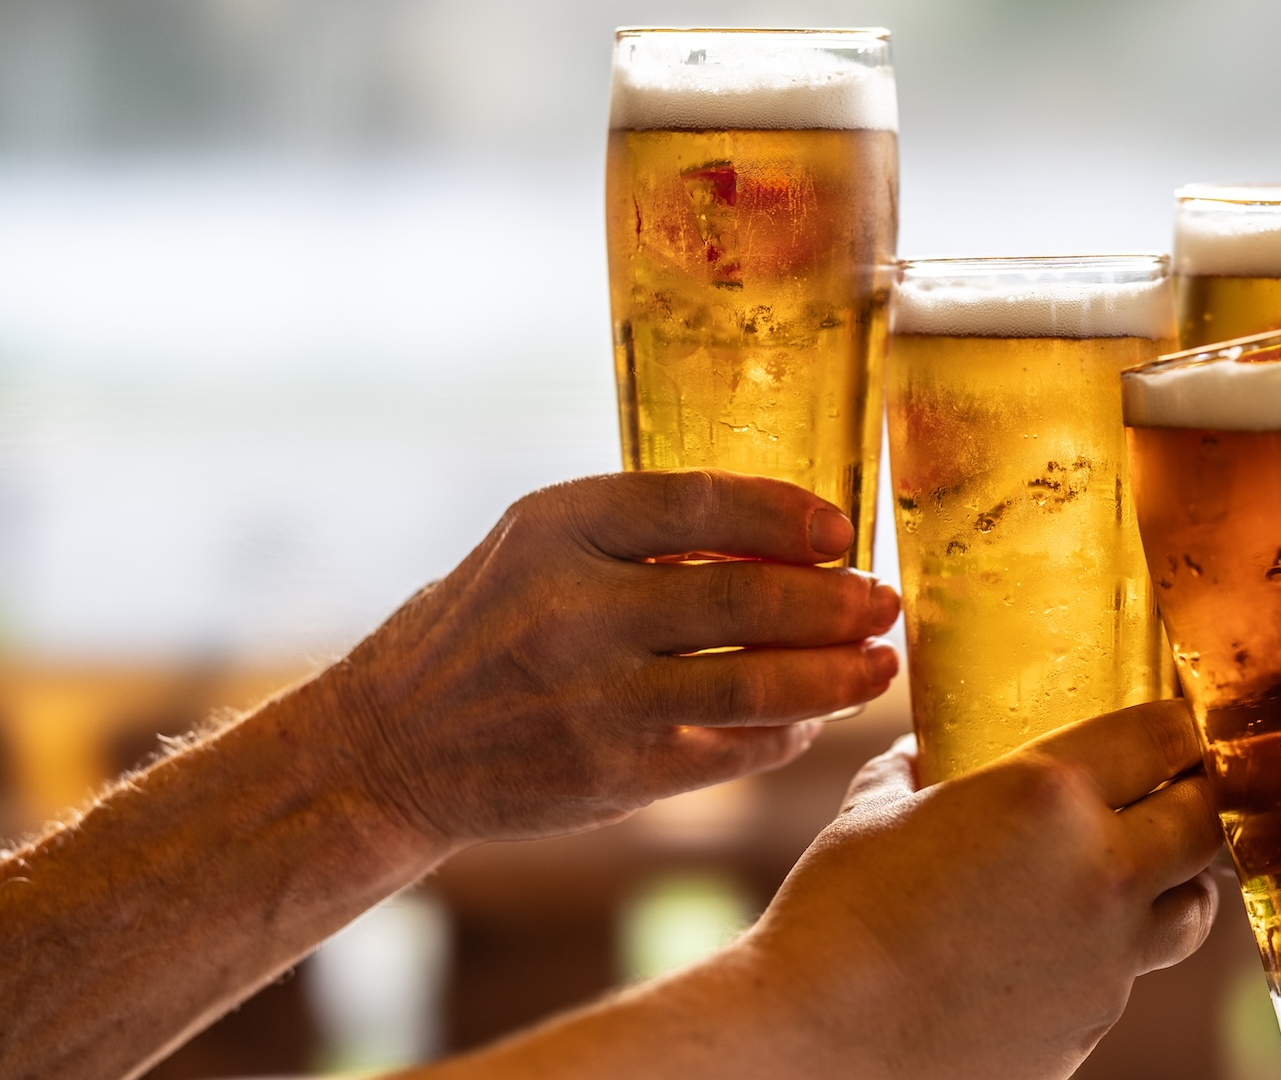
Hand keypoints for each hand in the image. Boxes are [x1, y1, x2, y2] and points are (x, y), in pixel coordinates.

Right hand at [316, 469, 900, 846]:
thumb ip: (643, 535)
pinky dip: (786, 734)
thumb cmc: (485, 628)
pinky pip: (732, 752)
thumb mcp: (538, 547)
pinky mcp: (613, 776)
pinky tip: (814, 718)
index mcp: (556, 528)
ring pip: (752, 685)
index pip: (697, 503)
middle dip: (834, 603)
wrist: (392, 746)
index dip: (784, 514)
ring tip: (880, 665)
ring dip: (834, 676)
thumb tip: (787, 539)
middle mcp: (574, 611)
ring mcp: (595, 701)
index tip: (840, 529)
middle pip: (743, 599)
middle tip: (884, 601)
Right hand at [748, 701, 1222, 1079]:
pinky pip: (1132, 972)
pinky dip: (1115, 949)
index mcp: (1050, 795)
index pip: (1165, 735)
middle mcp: (1101, 872)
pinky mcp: (1093, 1023)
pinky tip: (1063, 942)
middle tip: (1179, 782)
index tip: (1177, 718)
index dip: (1180, 720)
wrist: (820, 1042)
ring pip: (1193, 906)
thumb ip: (917, 770)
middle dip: (1199, 794)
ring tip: (1147, 866)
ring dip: (1181, 878)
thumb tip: (922, 757)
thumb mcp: (876, 808)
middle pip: (1207, 818)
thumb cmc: (835, 915)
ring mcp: (1108, 958)